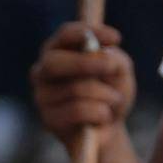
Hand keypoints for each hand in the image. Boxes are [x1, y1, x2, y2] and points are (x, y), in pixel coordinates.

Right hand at [31, 20, 132, 145]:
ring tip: (114, 101)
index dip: (88, 32)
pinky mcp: (49, 119)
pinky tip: (103, 117)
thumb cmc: (110, 93)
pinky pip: (78, 111)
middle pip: (54, 62)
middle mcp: (43, 71)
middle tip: (112, 67)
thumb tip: (103, 55)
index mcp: (58, 51)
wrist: (108, 130)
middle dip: (86, 63)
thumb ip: (115, 59)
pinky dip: (101, 113)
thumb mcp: (120, 72)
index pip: (65, 34)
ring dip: (106, 95)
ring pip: (75, 89)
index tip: (117, 38)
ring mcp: (42, 96)